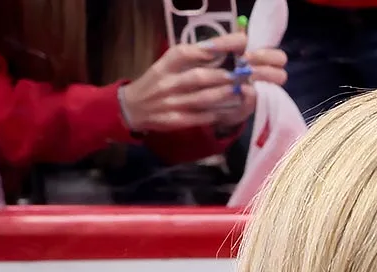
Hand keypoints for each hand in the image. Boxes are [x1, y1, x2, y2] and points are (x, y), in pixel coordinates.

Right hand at [116, 34, 287, 133]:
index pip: (186, 52)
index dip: (210, 48)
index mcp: (165, 64)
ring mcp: (172, 103)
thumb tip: (221, 50)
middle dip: (224, 75)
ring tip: (242, 90)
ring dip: (225, 94)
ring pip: (203, 99)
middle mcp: (167, 83)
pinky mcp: (176, 121)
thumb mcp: (166, 65)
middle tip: (244, 73)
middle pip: (199, 77)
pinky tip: (232, 109)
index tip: (233, 44)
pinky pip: (202, 117)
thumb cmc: (156, 83)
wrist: (132, 108)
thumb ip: (190, 59)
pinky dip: (218, 113)